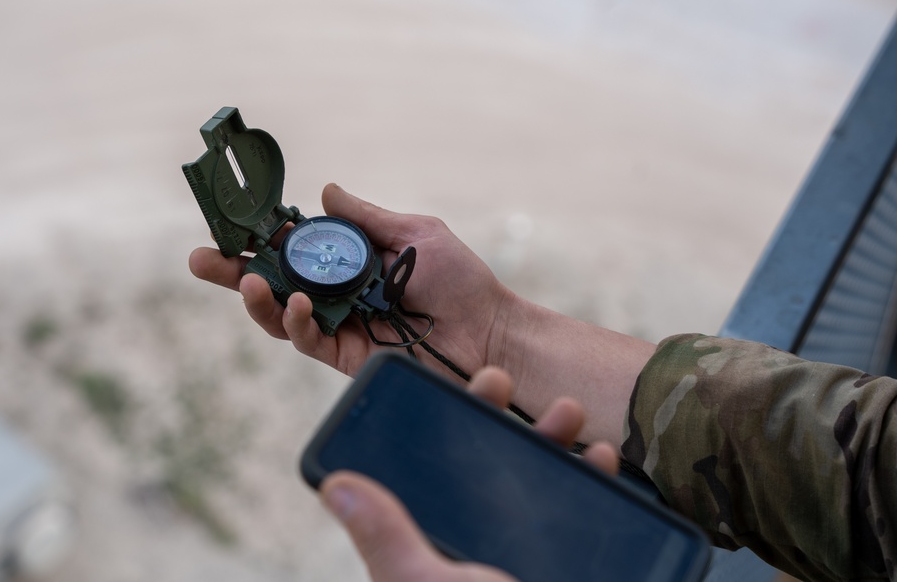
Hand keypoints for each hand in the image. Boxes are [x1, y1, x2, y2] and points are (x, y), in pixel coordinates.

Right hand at [189, 183, 518, 379]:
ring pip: (282, 315)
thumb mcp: (414, 233)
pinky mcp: (348, 356)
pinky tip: (297, 303)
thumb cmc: (460, 280)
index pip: (294, 247)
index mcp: (350, 260)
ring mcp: (341, 325)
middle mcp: (338, 293)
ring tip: (244, 280)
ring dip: (256, 300)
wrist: (489, 332)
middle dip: (233, 272)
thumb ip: (366, 218)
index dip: (260, 237)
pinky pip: (310, 340)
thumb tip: (324, 191)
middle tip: (199, 258)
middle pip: (274, 283)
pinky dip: (297, 322)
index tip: (228, 222)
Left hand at [320, 367, 618, 581]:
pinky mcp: (565, 562)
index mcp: (433, 545)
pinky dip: (594, 482)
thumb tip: (336, 485)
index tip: (446, 385)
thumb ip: (387, 541)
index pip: (428, 474)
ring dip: (553, 441)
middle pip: (482, 467)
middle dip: (496, 418)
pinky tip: (603, 460)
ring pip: (535, 482)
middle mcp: (475, 543)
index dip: (436, 426)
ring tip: (571, 414)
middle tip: (499, 379)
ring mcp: (522, 551)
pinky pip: (580, 514)